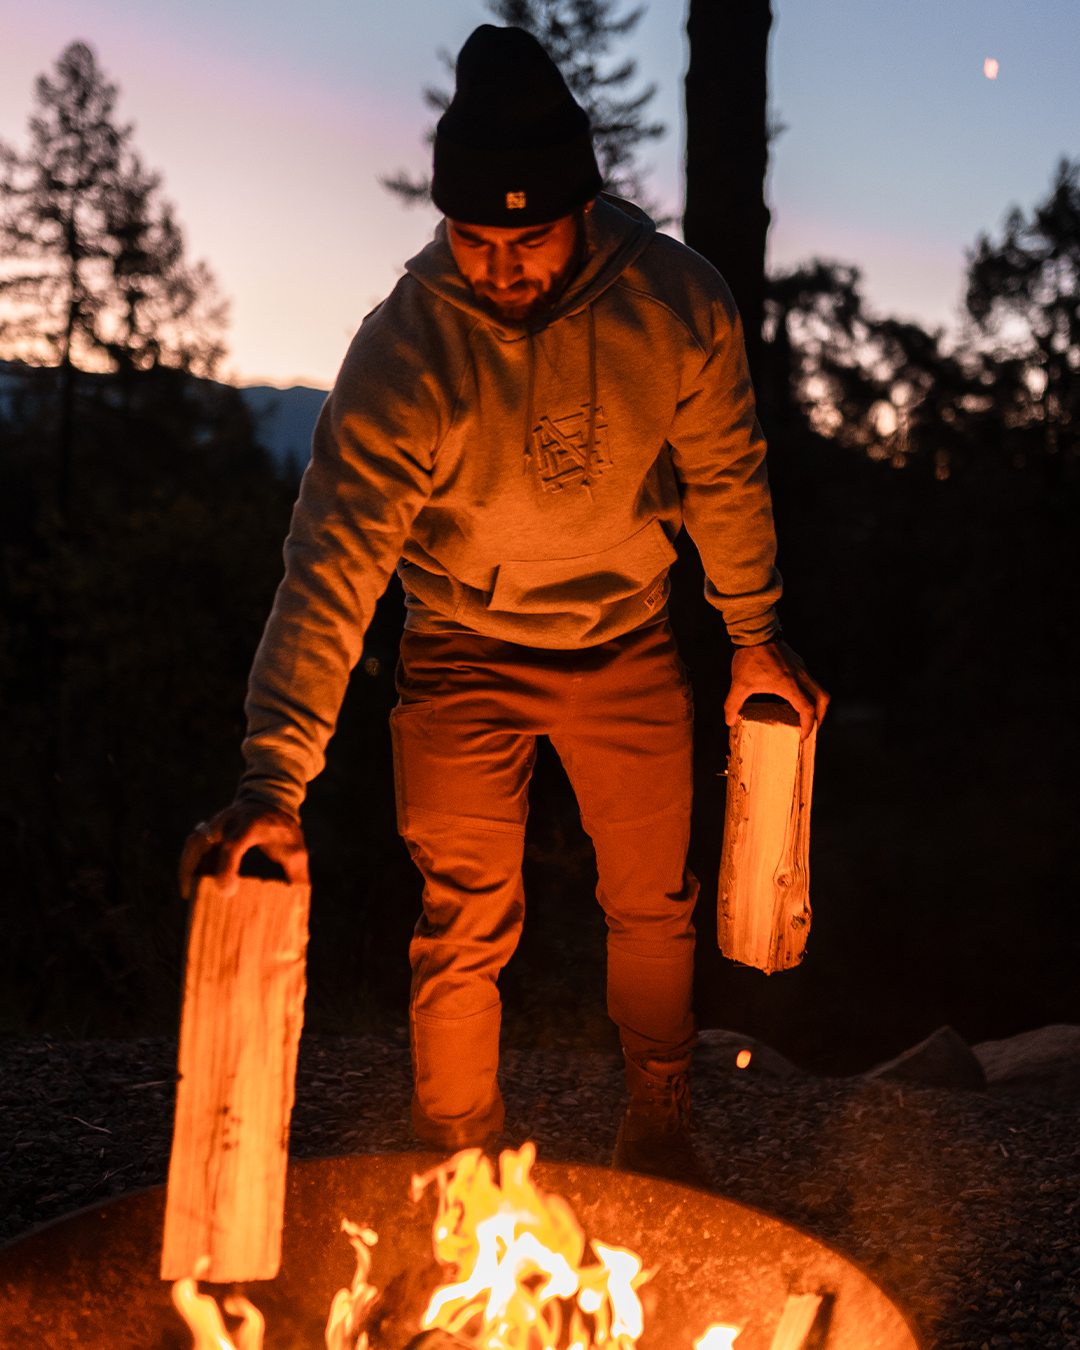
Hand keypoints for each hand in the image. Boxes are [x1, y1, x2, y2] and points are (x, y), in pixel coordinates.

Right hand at [178, 800, 308, 900]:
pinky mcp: (210, 831)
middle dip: (191, 866)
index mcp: (251, 825)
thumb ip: (296, 875)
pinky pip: (195, 848)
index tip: (226, 891)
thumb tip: (297, 907)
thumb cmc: (282, 829)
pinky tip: (195, 885)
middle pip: (200, 840)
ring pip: (193, 843)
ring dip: (187, 868)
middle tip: (190, 894)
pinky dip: (192, 866)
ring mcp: (215, 824)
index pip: (233, 845)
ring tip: (189, 894)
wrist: (270, 802)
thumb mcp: (296, 849)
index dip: (226, 867)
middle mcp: (228, 822)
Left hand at [724, 639, 829, 739]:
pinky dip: (808, 693)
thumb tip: (729, 721)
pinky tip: (793, 697)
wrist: (756, 631)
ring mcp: (801, 668)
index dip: (808, 725)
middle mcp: (800, 676)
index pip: (808, 709)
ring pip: (818, 689)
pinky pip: (810, 681)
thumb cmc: (749, 657)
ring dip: (815, 704)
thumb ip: (732, 704)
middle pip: (823, 699)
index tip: (802, 736)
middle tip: (810, 727)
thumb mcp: (739, 684)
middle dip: (820, 716)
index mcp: (789, 685)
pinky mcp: (798, 662)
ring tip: (804, 715)